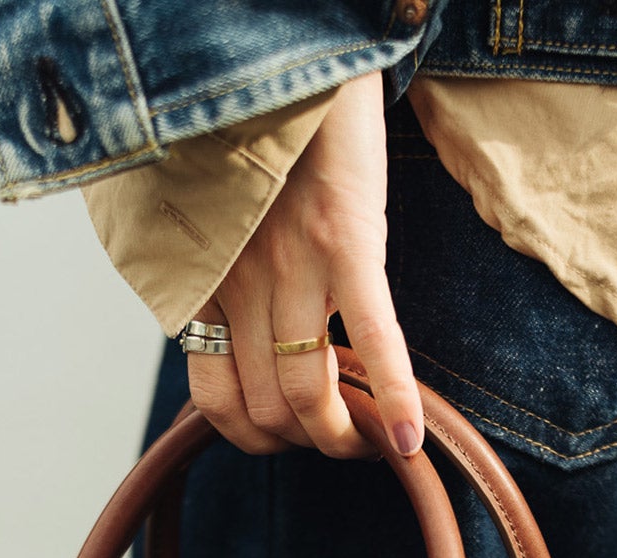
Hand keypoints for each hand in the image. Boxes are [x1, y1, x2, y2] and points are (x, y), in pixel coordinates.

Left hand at [185, 72, 422, 460]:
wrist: (295, 55)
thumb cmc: (261, 141)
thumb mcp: (217, 227)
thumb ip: (221, 286)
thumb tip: (238, 349)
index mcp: (208, 284)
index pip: (216, 405)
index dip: (256, 440)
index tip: (290, 436)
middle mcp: (241, 283)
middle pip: (268, 410)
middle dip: (308, 443)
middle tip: (345, 439)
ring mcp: (292, 264)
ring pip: (306, 393)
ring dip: (342, 438)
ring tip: (371, 440)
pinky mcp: (348, 239)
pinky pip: (373, 338)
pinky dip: (395, 398)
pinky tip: (408, 441)